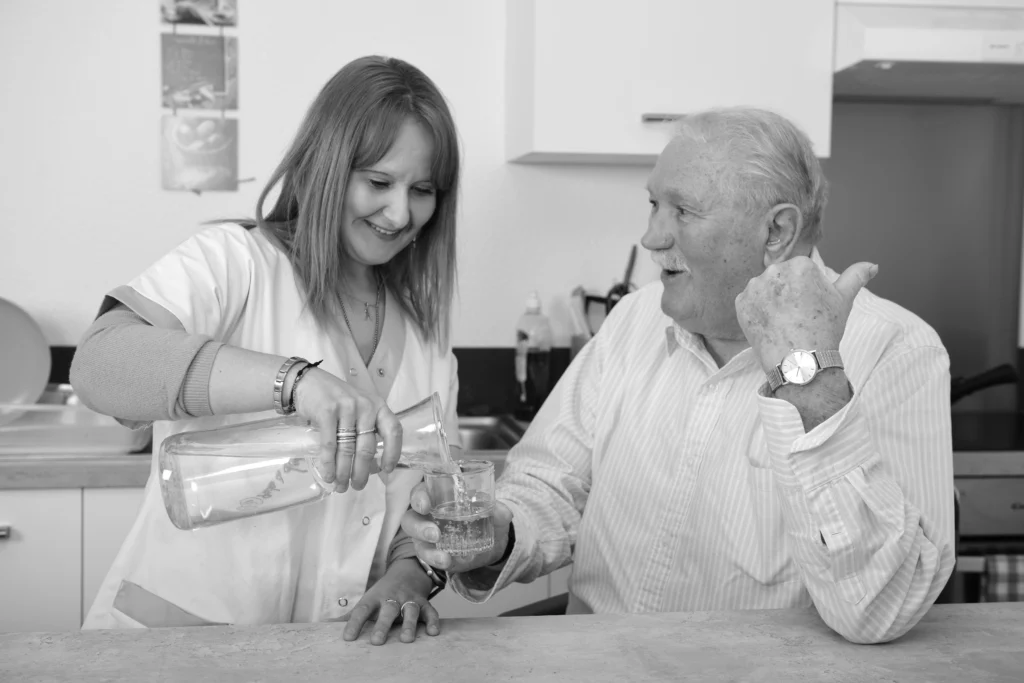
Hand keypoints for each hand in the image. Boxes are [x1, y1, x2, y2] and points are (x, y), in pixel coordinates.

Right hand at [291, 367, 402, 491]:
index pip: (393, 431)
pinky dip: (328, 463)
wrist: (308, 381)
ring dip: (343, 472)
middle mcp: (366, 406)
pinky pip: (330, 444)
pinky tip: (328, 474)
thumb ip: (366, 428)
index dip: (393, 453)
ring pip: (348, 449)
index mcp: (378, 406)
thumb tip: (369, 465)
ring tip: (340, 485)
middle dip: (361, 472)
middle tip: (357, 486)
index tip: (386, 470)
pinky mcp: (327, 411)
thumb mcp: (358, 408)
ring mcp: (347, 407)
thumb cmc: (336, 399)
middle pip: (367, 447)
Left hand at [335, 558, 439, 644]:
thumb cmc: (385, 592)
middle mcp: (392, 597)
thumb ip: (353, 615)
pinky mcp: (424, 602)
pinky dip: (433, 620)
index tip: (348, 638)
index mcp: (375, 597)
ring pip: (410, 610)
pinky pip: (430, 611)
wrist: (409, 571)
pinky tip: (432, 632)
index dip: (354, 623)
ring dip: (409, 624)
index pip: (362, 609)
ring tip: (406, 639)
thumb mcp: (369, 599)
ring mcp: (409, 599)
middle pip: (387, 610)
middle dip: (382, 625)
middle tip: (377, 641)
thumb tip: (327, 625)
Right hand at [401, 482, 514, 572]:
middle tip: (434, 534)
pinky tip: (448, 562)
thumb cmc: (488, 516)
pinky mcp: (435, 554)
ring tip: (443, 557)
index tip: (425, 504)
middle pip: (411, 520)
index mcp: (437, 497)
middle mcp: (427, 517)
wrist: (495, 541)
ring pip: (417, 543)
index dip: (418, 497)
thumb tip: (502, 512)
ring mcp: (428, 538)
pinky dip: (437, 561)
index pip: (420, 493)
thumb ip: (499, 510)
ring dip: (428, 550)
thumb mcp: (497, 512)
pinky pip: (429, 559)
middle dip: (419, 527)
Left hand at [735, 257, 877, 372]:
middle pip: (781, 278)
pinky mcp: (740, 303)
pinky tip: (770, 324)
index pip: (800, 271)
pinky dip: (757, 312)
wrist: (800, 361)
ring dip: (771, 300)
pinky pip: (749, 302)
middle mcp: (774, 271)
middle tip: (797, 316)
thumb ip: (855, 277)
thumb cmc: (824, 330)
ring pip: (764, 289)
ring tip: (783, 321)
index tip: (809, 306)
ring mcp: (754, 287)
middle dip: (787, 292)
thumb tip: (872, 265)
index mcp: (800, 265)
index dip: (806, 289)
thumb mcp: (843, 300)